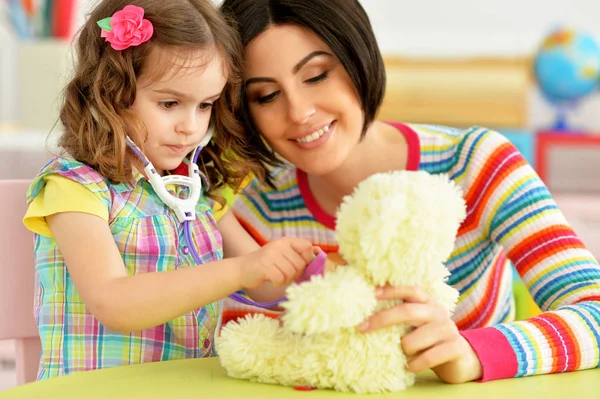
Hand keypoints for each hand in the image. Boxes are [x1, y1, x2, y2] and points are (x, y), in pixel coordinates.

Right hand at [239, 238, 314, 288]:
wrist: (242, 269)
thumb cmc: (266, 265)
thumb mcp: (283, 255)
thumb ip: (299, 254)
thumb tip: (319, 251)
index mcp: (286, 241)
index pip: (307, 246)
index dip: (307, 259)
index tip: (300, 265)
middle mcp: (279, 245)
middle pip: (300, 264)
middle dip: (295, 274)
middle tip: (284, 274)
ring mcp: (271, 254)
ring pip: (291, 273)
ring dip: (286, 280)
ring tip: (277, 277)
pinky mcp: (265, 266)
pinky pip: (281, 279)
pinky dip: (278, 284)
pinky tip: (271, 281)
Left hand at [357, 285, 481, 383]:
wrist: (460, 359)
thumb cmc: (428, 340)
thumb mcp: (415, 323)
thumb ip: (399, 315)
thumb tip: (366, 314)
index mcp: (428, 301)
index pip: (410, 290)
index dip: (391, 290)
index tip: (371, 294)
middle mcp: (438, 311)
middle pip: (407, 311)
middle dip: (383, 319)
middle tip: (362, 328)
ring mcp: (449, 328)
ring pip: (413, 341)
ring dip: (403, 350)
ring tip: (405, 354)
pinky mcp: (456, 347)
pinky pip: (427, 358)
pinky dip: (414, 364)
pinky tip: (411, 366)